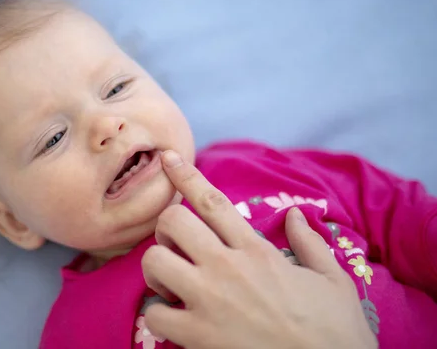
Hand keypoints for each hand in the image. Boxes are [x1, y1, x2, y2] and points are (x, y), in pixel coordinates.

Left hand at [141, 150, 376, 348]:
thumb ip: (310, 242)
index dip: (185, 175)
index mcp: (257, 251)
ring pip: (154, 262)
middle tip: (177, 246)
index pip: (213, 201)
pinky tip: (174, 318)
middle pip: (172, 222)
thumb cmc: (335, 330)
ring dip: (156, 269)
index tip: (167, 158)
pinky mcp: (198, 337)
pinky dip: (158, 315)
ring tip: (171, 282)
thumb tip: (296, 215)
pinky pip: (154, 315)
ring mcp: (209, 301)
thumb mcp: (332, 279)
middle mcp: (227, 268)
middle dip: (166, 228)